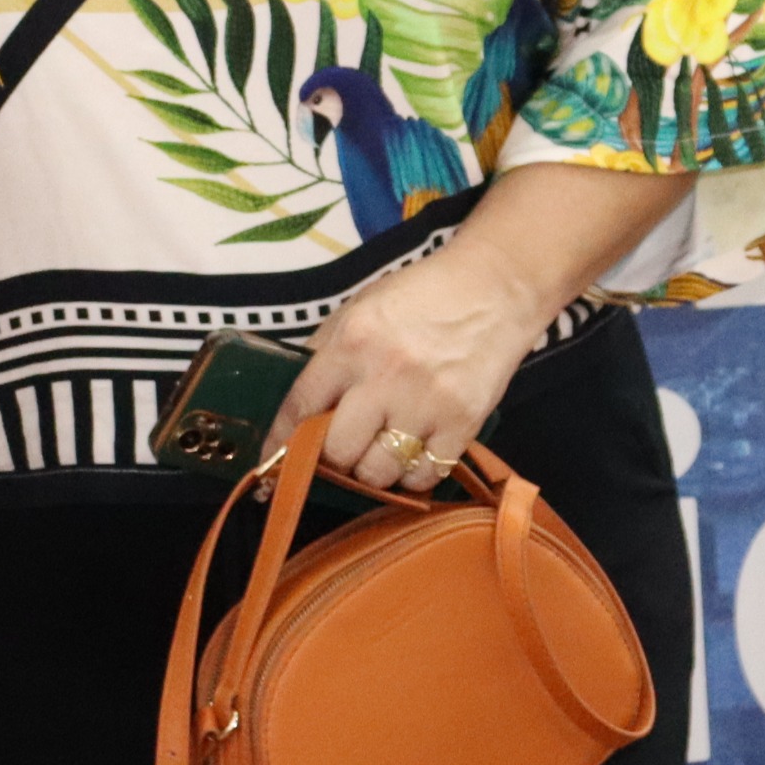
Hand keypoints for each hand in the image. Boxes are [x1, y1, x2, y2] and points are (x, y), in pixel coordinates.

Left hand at [265, 239, 549, 493]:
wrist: (492, 288)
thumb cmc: (420, 296)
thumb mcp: (360, 308)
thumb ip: (327, 352)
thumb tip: (299, 402)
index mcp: (351, 343)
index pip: (301, 406)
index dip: (282, 440)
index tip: (272, 460)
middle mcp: (384, 376)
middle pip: (337, 451)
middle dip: (332, 458)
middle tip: (341, 449)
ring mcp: (426, 403)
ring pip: (379, 472)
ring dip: (372, 470)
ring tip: (379, 450)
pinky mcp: (463, 423)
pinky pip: (424, 476)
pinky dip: (413, 475)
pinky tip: (412, 454)